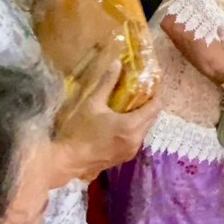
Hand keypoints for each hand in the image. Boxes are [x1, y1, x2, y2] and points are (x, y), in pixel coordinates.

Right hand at [53, 62, 159, 183]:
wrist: (68, 161)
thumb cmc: (79, 131)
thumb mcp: (92, 103)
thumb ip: (107, 83)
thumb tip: (117, 63)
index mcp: (132, 126)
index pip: (156, 107)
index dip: (155, 93)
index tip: (150, 83)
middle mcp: (137, 139)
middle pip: (152, 117)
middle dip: (148, 103)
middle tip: (139, 90)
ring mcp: (131, 150)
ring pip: (145, 128)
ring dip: (141, 116)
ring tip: (129, 104)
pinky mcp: (125, 157)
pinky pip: (137, 137)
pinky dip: (135, 127)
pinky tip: (122, 120)